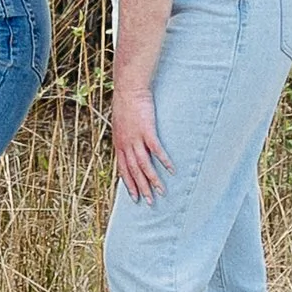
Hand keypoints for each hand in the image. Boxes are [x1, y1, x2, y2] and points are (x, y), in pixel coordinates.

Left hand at [112, 81, 168, 200]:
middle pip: (134, 171)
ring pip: (144, 165)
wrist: (128, 89)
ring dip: (153, 180)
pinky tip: (171, 170)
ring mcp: (136, 138)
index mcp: (119, 144)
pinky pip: (156, 150)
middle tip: (149, 202)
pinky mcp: (147, 131)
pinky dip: (164, 161)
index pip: (123, 169)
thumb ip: (124, 138)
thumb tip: (127, 147)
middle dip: (141, 188)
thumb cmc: (125, 105)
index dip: (129, 184)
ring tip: (161, 192)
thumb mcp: (120, 124)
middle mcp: (126, 144)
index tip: (135, 198)